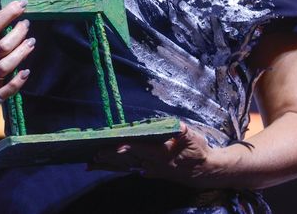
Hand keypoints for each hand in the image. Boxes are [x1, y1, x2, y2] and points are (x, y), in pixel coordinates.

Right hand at [0, 0, 35, 117]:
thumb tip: (14, 16)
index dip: (9, 13)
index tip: (22, 4)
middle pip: (1, 47)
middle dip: (17, 34)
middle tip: (26, 25)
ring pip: (4, 67)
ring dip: (20, 54)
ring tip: (31, 42)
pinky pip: (6, 90)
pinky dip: (17, 82)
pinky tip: (26, 72)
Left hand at [92, 123, 224, 184]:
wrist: (205, 171)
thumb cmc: (198, 151)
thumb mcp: (193, 138)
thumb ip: (182, 131)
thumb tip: (175, 125)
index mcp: (163, 154)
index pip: (143, 149)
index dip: (130, 148)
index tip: (117, 146)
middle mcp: (153, 164)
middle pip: (128, 160)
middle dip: (111, 158)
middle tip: (94, 156)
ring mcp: (150, 170)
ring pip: (126, 167)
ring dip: (109, 166)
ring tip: (91, 165)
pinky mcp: (149, 172)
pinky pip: (129, 170)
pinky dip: (115, 168)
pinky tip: (103, 166)